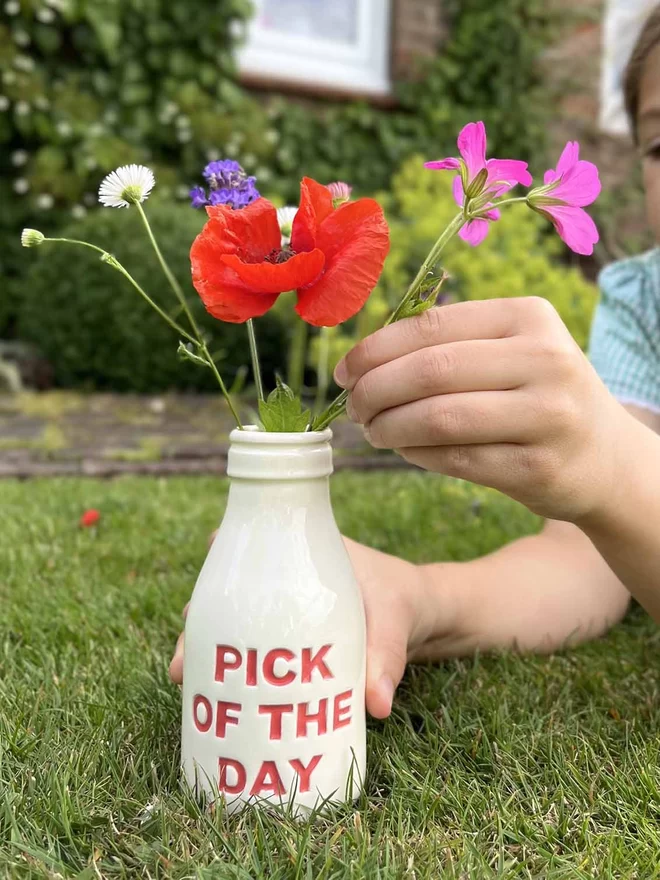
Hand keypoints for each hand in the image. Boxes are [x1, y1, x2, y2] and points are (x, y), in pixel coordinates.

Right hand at [169, 534, 465, 717]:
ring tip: (186, 677)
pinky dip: (233, 664)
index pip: (252, 540)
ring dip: (209, 646)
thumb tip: (374, 706)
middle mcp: (286, 579)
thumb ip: (387, 658)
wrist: (426, 617)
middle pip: (231, 590)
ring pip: (237, 621)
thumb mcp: (397, 621)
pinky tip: (216, 694)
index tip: (199, 581)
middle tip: (183, 657)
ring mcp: (286, 610)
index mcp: (306, 552)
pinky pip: (255, 646)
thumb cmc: (406, 601)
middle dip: (200, 619)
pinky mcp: (291, 639)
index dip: (220, 552)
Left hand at [335, 298, 628, 523]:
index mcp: (529, 316)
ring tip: (374, 431)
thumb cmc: (536, 394)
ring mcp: (547, 415)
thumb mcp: (511, 350)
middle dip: (375, 391)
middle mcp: (545, 359)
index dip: (375, 350)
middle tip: (354, 408)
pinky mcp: (538, 466)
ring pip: (439, 418)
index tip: (345, 372)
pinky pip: (456, 459)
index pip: (431, 327)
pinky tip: (405, 449)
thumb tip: (362, 362)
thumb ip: (449, 345)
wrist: (603, 455)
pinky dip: (416, 454)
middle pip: (430, 371)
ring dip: (390, 427)